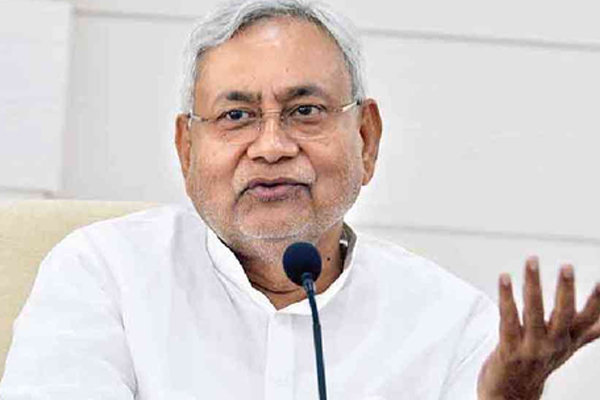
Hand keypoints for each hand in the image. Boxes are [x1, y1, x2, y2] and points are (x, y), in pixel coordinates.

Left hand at [477, 257, 599, 399]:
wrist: (511, 395)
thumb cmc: (538, 364)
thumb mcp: (565, 348)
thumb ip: (586, 332)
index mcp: (568, 342)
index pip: (587, 320)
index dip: (596, 302)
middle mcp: (553, 345)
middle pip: (563, 315)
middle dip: (565, 290)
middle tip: (567, 267)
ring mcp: (531, 348)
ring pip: (533, 311)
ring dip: (533, 284)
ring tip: (532, 261)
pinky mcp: (509, 348)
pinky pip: (508, 318)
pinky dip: (506, 296)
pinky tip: (504, 278)